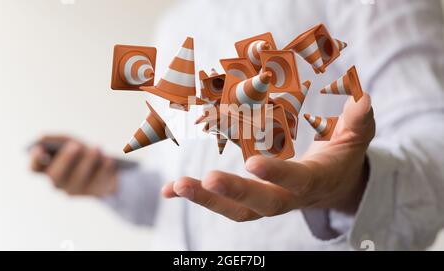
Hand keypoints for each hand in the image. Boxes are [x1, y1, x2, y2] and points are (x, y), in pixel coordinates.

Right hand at [30, 135, 117, 196]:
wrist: (107, 166)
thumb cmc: (82, 152)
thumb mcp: (70, 142)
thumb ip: (56, 139)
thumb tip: (42, 139)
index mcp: (48, 169)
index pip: (34, 169)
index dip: (35, 160)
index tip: (41, 148)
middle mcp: (58, 182)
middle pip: (55, 176)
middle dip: (66, 160)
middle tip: (76, 145)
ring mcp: (76, 190)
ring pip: (78, 180)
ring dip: (88, 162)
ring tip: (96, 148)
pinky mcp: (95, 193)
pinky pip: (99, 182)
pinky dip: (104, 169)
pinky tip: (108, 160)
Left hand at [162, 93, 374, 221]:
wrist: (332, 184)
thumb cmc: (342, 156)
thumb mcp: (356, 138)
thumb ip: (358, 121)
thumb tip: (363, 99)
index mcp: (314, 179)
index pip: (297, 181)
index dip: (278, 175)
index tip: (253, 163)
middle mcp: (288, 197)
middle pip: (261, 205)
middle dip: (235, 193)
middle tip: (207, 180)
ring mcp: (268, 201)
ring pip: (237, 210)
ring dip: (206, 200)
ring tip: (178, 186)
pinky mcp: (252, 199)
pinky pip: (223, 203)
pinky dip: (196, 197)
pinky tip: (168, 191)